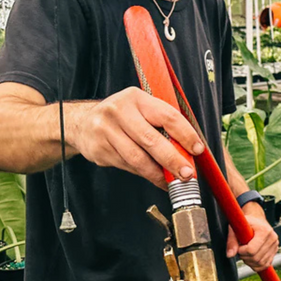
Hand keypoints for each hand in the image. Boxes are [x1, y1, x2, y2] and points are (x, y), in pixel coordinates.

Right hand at [68, 87, 204, 188]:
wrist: (82, 123)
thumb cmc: (122, 116)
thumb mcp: (141, 109)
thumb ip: (162, 124)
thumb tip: (188, 151)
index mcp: (136, 98)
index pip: (167, 116)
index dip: (185, 134)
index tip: (198, 149)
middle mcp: (119, 112)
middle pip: (152, 140)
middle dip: (173, 160)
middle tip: (187, 174)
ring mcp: (106, 131)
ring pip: (138, 158)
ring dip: (158, 173)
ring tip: (172, 181)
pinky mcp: (99, 149)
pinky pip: (128, 166)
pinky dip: (145, 174)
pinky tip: (155, 178)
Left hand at [228, 202, 278, 271]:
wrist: (257, 220)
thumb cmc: (247, 222)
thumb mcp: (236, 228)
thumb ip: (231, 241)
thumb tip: (230, 255)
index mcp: (264, 231)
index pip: (251, 250)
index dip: (241, 251)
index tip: (239, 246)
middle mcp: (272, 238)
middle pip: (256, 258)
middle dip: (245, 257)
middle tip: (241, 250)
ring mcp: (275, 245)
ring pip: (261, 263)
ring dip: (250, 262)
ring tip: (246, 253)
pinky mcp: (275, 251)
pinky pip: (265, 265)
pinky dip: (256, 265)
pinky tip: (251, 259)